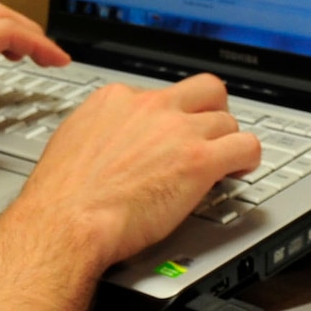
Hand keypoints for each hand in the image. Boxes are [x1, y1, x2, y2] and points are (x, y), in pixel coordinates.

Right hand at [3, 74, 258, 271]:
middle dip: (212, 111)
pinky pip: (246, 146)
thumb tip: (110, 142)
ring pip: (228, 120)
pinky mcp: (200, 159)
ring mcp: (178, 130)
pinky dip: (248, 158)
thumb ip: (101, 133)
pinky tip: (238, 171)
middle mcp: (151, 106)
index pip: (160, 94)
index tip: (171, 134)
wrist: (67, 220)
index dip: (171, 117)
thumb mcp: (74, 143)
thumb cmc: (63, 197)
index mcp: (116, 99)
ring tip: (223, 162)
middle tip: (210, 134)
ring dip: (227, 142)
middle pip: (204, 90)